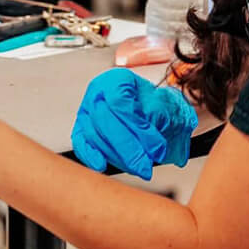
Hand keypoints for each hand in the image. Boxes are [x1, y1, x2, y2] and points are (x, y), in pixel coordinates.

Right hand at [70, 68, 196, 179]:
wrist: (158, 117)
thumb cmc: (161, 110)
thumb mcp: (167, 110)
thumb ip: (157, 123)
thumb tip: (150, 144)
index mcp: (118, 80)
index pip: (120, 102)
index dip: (138, 128)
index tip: (157, 148)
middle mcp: (98, 93)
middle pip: (104, 120)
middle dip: (127, 148)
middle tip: (146, 166)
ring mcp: (86, 111)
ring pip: (94, 135)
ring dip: (117, 156)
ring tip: (138, 167)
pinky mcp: (81, 130)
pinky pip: (81, 144)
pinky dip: (91, 156)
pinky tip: (102, 165)